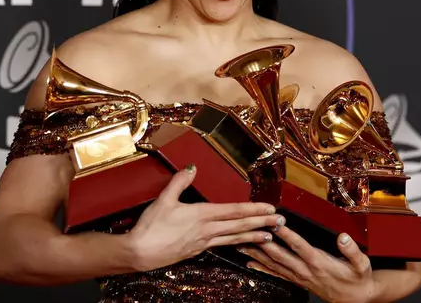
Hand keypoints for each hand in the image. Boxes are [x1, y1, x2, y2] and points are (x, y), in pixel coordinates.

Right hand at [127, 164, 284, 272]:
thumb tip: (192, 167)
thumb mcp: (164, 199)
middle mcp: (206, 230)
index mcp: (201, 215)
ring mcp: (202, 243)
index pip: (233, 211)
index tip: (270, 208)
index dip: (253, 209)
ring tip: (269, 237)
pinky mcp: (196, 251)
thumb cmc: (151, 227)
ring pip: (233, 239)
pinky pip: (222, 246)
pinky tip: (241, 245)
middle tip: (281, 223)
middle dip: (261, 223)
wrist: (140, 253)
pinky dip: (235, 244)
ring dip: (252, 236)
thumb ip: (180, 182)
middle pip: (239, 226)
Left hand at [238, 223, 376, 302]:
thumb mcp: (361, 264)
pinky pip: (276, 275)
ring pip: (274, 265)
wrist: (355, 299)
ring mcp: (299, 277)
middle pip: (280, 255)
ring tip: (241, 244)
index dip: (286, 234)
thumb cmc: (357, 279)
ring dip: (257, 254)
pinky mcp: (297, 281)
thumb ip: (352, 250)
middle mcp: (306, 270)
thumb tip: (343, 237)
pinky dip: (262, 269)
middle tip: (249, 231)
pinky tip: (250, 263)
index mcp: (319, 262)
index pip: (299, 246)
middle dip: (263, 242)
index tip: (275, 222)